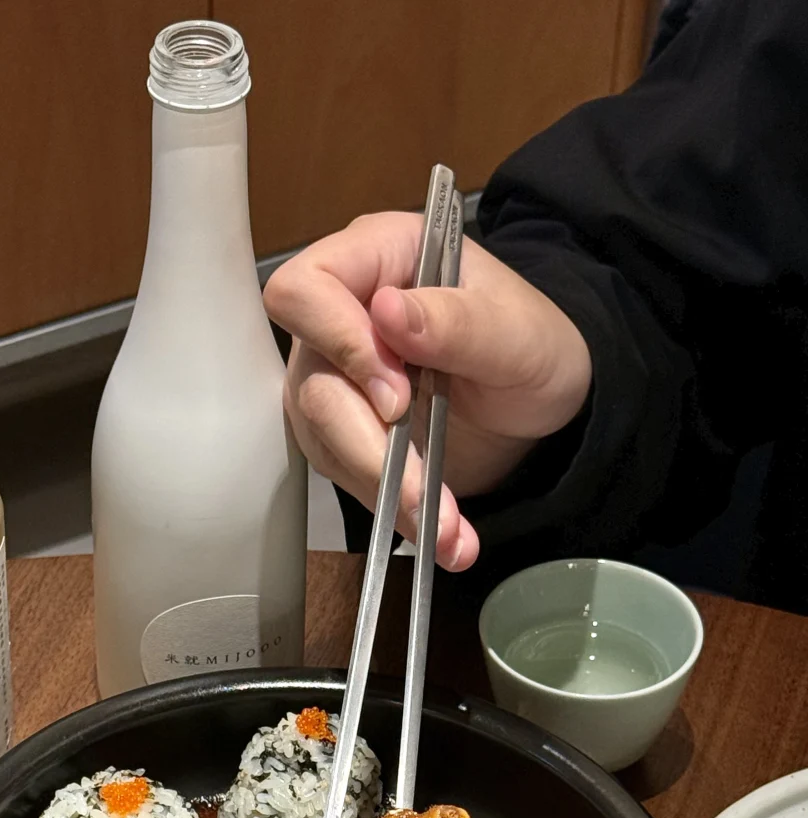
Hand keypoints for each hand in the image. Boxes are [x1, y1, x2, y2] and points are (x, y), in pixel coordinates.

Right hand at [263, 211, 592, 569]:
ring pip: (323, 440)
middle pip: (312, 384)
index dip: (338, 343)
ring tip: (449, 527)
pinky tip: (441, 532)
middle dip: (370, 446)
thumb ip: (455, 322)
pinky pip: (347, 477)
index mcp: (377, 259)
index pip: (305, 290)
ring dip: (386, 492)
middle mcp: (340, 316)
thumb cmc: (532, 344)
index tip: (396, 396)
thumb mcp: (516, 332)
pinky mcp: (342, 433)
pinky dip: (393, 510)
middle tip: (426, 488)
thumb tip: (386, 312)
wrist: (538, 402)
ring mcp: (335, 378)